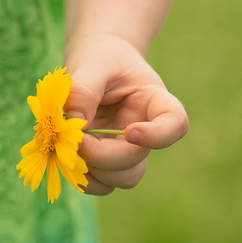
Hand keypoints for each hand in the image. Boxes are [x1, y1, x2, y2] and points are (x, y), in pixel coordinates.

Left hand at [64, 34, 188, 194]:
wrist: (92, 65)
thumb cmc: (100, 58)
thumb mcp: (93, 61)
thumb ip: (84, 88)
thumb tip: (75, 123)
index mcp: (154, 102)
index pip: (175, 124)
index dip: (158, 136)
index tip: (130, 131)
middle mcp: (145, 131)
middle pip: (137, 159)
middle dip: (104, 156)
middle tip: (75, 140)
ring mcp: (126, 150)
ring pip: (124, 178)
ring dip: (94, 171)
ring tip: (69, 148)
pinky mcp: (106, 162)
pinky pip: (102, 184)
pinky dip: (83, 179)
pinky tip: (65, 158)